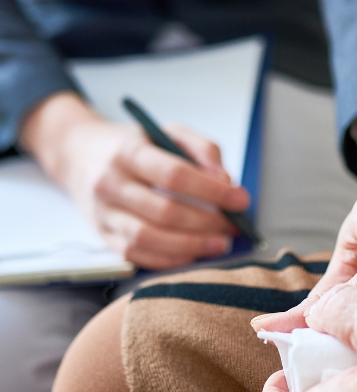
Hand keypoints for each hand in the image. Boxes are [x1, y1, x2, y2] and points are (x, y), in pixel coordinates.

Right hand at [21, 92, 248, 268]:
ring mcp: (103, 213)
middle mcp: (111, 183)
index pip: (175, 175)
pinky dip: (169, 260)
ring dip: (191, 246)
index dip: (212, 191)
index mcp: (129, 152)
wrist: (80, 155)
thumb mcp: (168, 132)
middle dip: (207, 223)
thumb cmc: (135, 145)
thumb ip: (203, 149)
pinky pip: (136, 256)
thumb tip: (225, 180)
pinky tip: (193, 254)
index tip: (241, 200)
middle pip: (164, 211)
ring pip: (149, 238)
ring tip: (220, 244)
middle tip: (233, 226)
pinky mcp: (102, 236)